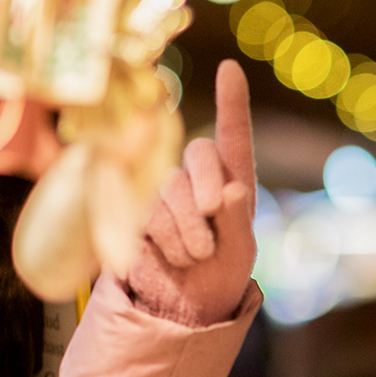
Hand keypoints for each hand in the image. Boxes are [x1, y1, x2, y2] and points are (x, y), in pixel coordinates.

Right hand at [126, 60, 256, 326]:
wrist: (183, 307)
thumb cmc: (221, 276)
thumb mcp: (241, 253)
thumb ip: (238, 221)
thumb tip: (232, 190)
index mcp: (233, 181)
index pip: (233, 137)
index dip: (232, 102)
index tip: (230, 68)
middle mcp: (197, 180)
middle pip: (198, 154)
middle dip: (207, 188)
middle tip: (214, 220)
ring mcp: (163, 193)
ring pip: (170, 188)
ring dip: (187, 228)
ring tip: (196, 256)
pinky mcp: (135, 213)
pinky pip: (147, 213)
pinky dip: (166, 240)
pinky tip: (171, 259)